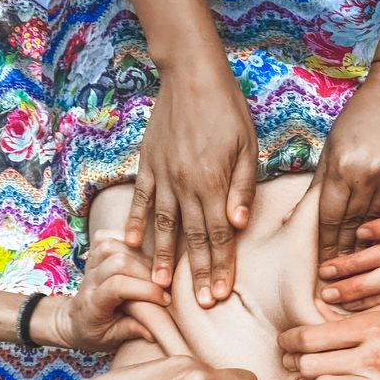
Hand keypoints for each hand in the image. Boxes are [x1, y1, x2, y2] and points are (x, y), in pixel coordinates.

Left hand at [33, 234, 167, 350]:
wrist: (73, 321)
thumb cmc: (96, 332)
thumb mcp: (111, 339)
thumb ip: (131, 331)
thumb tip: (155, 332)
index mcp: (92, 304)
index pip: (117, 287)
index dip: (144, 290)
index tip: (165, 301)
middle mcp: (89, 280)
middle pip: (118, 262)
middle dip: (147, 272)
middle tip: (164, 285)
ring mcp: (89, 265)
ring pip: (112, 246)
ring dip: (138, 255)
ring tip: (154, 271)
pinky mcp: (92, 254)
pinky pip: (106, 236)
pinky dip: (125, 239)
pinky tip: (139, 253)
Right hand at [125, 66, 257, 307]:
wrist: (191, 76)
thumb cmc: (228, 110)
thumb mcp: (247, 146)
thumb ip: (242, 187)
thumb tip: (238, 224)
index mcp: (213, 182)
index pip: (219, 234)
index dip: (220, 266)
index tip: (220, 294)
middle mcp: (185, 184)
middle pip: (193, 237)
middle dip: (197, 272)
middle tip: (198, 303)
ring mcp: (163, 175)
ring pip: (163, 225)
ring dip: (162, 258)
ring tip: (160, 286)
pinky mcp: (147, 164)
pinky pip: (140, 199)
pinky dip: (136, 222)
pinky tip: (132, 244)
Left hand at [314, 62, 379, 261]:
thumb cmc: (355, 121)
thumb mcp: (330, 150)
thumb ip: (319, 188)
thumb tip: (295, 221)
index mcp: (343, 168)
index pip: (331, 218)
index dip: (326, 245)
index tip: (323, 266)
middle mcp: (370, 174)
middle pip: (355, 225)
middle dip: (346, 252)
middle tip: (341, 278)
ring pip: (379, 222)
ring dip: (369, 246)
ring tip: (361, 269)